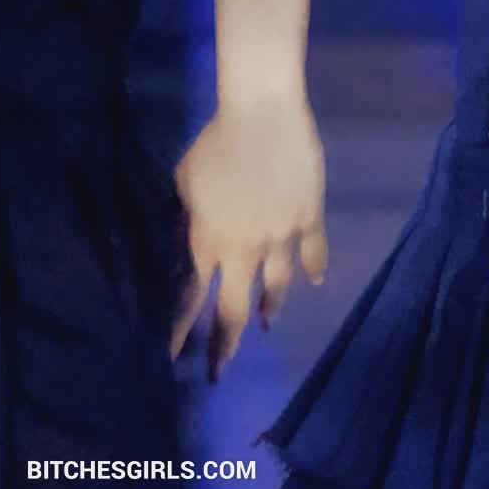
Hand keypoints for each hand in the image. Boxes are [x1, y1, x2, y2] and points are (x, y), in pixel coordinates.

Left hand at [170, 96, 327, 381]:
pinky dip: (315, 267)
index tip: (172, 357)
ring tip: (266, 322)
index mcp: (208, 240)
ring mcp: (281, 236)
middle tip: (219, 372)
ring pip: (277, 287)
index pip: (190, 297)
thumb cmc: (215, 142)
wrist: (262, 115)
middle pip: (233, 308)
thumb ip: (187, 215)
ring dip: (270, 308)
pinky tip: (316, 280)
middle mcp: (244, 249)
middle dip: (224, 344)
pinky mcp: (310, 217)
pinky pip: (314, 251)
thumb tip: (187, 235)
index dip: (181, 329)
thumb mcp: (185, 181)